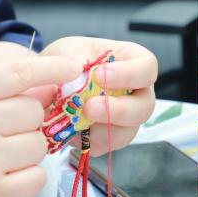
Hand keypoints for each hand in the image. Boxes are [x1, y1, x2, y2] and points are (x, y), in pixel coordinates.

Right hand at [0, 56, 82, 196]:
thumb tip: (53, 86)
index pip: (17, 73)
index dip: (51, 68)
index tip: (72, 68)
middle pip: (34, 112)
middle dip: (28, 122)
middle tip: (4, 133)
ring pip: (39, 145)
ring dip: (28, 151)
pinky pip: (37, 178)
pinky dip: (29, 177)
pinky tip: (5, 176)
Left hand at [38, 37, 157, 154]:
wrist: (51, 82)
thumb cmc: (67, 60)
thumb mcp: (66, 51)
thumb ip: (69, 61)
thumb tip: (69, 75)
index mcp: (132, 62)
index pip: (147, 68)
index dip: (129, 74)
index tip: (100, 75)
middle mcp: (135, 93)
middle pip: (144, 107)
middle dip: (119, 110)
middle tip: (90, 107)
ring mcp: (124, 119)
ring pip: (127, 131)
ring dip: (103, 128)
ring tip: (78, 118)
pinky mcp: (106, 138)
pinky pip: (105, 145)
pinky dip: (88, 139)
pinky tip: (74, 128)